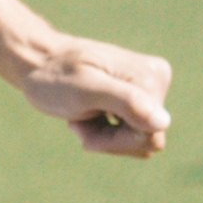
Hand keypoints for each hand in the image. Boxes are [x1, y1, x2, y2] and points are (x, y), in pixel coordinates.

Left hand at [17, 35, 171, 158]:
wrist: (38, 62)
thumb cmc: (56, 76)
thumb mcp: (86, 91)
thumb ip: (127, 103)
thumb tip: (163, 122)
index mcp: (151, 77)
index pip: (149, 135)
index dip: (115, 140)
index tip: (83, 121)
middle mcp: (157, 80)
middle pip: (146, 140)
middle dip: (109, 140)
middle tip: (78, 120)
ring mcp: (148, 90)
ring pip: (138, 140)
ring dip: (104, 137)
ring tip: (81, 116)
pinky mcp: (138, 99)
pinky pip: (131, 135)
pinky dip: (105, 132)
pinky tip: (86, 114)